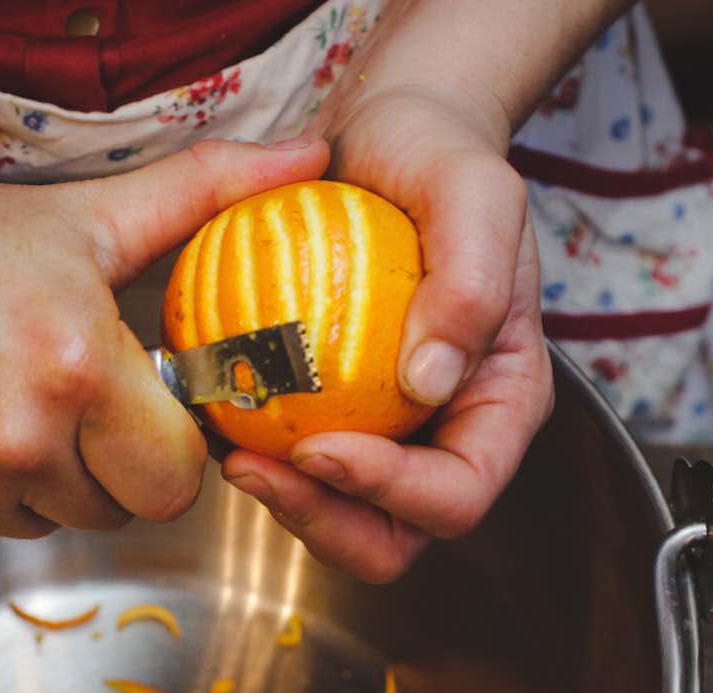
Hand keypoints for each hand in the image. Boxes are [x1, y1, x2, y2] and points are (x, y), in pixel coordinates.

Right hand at [0, 137, 329, 546]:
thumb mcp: (81, 215)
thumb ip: (205, 192)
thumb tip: (313, 158)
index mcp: (74, 365)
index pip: (181, 471)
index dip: (171, 439)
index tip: (144, 401)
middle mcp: (17, 440)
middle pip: (127, 510)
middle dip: (119, 469)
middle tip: (81, 405)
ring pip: (57, 523)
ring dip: (49, 481)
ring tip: (3, 401)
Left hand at [222, 90, 552, 582]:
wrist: (384, 135)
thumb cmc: (439, 156)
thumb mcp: (475, 193)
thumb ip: (471, 283)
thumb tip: (430, 382)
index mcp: (501, 404)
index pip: (459, 493)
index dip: (392, 493)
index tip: (319, 447)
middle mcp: (448, 434)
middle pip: (395, 536)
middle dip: (324, 522)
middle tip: (253, 469)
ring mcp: (389, 432)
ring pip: (338, 517)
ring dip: (281, 502)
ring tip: (228, 449)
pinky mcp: (330, 415)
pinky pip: (294, 467)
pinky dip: (256, 460)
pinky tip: (212, 423)